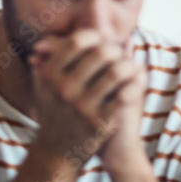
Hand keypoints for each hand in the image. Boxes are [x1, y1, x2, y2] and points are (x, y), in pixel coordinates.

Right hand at [29, 30, 146, 166]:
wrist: (57, 150)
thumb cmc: (54, 109)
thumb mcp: (45, 82)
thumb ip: (52, 55)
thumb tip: (60, 31)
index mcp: (49, 75)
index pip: (77, 41)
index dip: (94, 36)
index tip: (101, 43)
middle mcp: (63, 89)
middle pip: (101, 52)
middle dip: (115, 50)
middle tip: (120, 55)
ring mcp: (82, 106)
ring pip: (118, 71)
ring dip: (129, 65)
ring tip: (130, 67)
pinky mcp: (101, 122)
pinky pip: (126, 94)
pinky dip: (134, 85)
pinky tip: (135, 84)